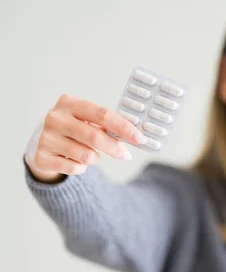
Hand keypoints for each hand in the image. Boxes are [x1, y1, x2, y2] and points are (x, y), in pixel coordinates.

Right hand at [25, 94, 146, 182]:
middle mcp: (55, 118)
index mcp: (70, 103)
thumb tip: (136, 135)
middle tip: (126, 155)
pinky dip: (82, 168)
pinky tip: (78, 162)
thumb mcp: (88, 120)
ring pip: (85, 155)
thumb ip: (108, 125)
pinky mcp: (41, 157)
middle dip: (115, 148)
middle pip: (95, 136)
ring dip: (96, 158)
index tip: (139, 138)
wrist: (44, 143)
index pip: (102, 114)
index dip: (123, 127)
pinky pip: (74, 168)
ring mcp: (46, 138)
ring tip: (93, 155)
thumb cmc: (74, 129)